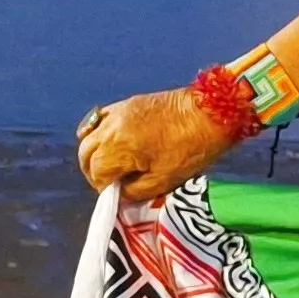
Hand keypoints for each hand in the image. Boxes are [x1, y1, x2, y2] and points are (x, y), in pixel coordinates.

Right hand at [75, 88, 239, 201]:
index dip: (104, 187)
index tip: (117, 194)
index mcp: (118, 147)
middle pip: (85, 153)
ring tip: (111, 166)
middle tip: (111, 183)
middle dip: (93, 172)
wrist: (212, 111)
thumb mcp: (164, 180)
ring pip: (88, 136)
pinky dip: (98, 134)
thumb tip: (120, 192)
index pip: (96, 172)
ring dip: (94, 153)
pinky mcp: (127, 104)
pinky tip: (111, 144)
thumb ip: (135, 190)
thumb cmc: (192, 148)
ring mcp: (117, 112)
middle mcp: (111, 127)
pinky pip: (99, 120)